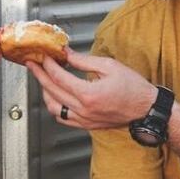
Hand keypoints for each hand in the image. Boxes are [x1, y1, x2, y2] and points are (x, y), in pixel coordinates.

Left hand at [27, 49, 157, 129]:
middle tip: (33, 64)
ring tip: (42, 79)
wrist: (146, 108)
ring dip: (45, 92)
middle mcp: (83, 109)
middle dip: (40, 75)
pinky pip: (63, 118)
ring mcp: (84, 120)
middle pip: (52, 91)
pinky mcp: (87, 125)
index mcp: (89, 94)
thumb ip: (84, 60)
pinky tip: (54, 96)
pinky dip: (55, 106)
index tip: (44, 56)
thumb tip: (66, 53)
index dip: (48, 65)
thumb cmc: (133, 87)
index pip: (59, 78)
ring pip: (53, 107)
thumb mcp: (109, 66)